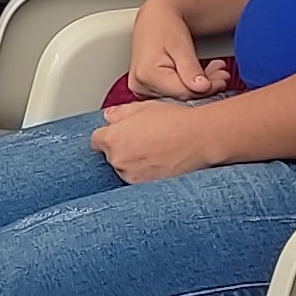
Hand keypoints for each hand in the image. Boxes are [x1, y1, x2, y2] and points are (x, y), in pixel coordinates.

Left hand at [94, 96, 231, 183]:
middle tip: (143, 140)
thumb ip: (120, 113)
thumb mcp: (144, 107)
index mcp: (112, 139)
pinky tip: (159, 162)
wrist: (199, 139)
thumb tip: (109, 117)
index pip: (96, 140)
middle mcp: (118, 160)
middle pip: (110, 155)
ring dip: (133, 162)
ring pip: (124, 169)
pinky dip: (145, 173)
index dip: (110, 135)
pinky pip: (139, 179)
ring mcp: (131, 176)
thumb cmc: (175, 121)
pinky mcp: (146, 187)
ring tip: (154, 151)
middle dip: (122, 148)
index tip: (120, 134)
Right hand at [123, 0, 237, 100]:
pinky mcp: (147, 88)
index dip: (206, 89)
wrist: (154, 18)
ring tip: (213, 70)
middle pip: (181, 95)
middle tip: (221, 74)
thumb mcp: (181, 45)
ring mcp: (141, 88)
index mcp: (146, 75)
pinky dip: (188, 85)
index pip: (183, 93)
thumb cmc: (165, 26)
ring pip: (178, 95)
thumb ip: (191, 69)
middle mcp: (140, 85)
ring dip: (198, 86)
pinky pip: (172, 92)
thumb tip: (202, 88)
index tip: (222, 80)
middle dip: (205, 87)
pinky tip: (200, 76)